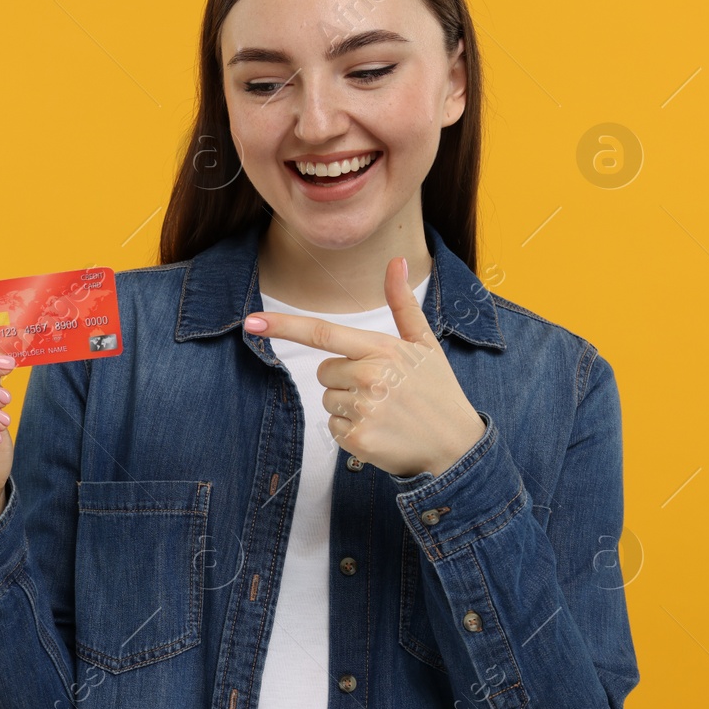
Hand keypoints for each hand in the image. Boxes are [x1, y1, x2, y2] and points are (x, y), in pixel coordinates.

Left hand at [243, 257, 485, 478]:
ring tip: (385, 413)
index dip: (283, 326)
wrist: (457, 447)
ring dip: (349, 407)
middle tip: (382, 392)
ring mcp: (363, 408)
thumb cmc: (438, 393)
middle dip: (345, 380)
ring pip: (328, 401)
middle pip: (325, 372)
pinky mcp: (358, 439)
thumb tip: (397, 261)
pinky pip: (333, 428)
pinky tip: (380, 432)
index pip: (323, 333)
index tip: (252, 321)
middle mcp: (370, 376)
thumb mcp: (425, 345)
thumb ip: (403, 305)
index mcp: (382, 349)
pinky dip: (352, 432)